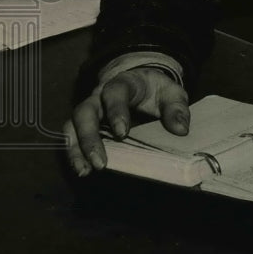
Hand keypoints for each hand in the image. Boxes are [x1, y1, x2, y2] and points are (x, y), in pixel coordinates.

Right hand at [63, 66, 189, 176]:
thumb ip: (177, 108)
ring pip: (72, 125)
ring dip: (75, 149)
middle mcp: (99, 95)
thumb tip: (180, 129)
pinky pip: (72, 137)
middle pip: (85, 111)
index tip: (122, 133)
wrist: (144, 85)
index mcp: (123, 83)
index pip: (114, 93)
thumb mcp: (172, 93)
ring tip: (84, 170)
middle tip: (100, 161)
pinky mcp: (84, 125)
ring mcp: (90, 110)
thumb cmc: (157, 91)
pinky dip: (74, 153)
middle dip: (89, 137)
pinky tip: (82, 170)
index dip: (115, 111)